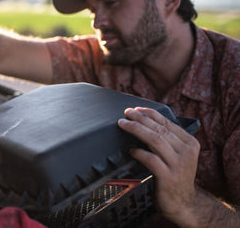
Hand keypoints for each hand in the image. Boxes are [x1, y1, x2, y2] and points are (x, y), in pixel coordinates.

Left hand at [118, 107, 200, 224]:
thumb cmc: (175, 176)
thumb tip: (144, 121)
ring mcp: (178, 165)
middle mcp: (186, 152)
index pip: (167, 122)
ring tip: (123, 124)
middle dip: (140, 119)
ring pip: (155, 140)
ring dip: (136, 130)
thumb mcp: (177, 155)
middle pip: (159, 129)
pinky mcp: (168, 178)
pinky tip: (131, 150)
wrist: (184, 204)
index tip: (136, 109)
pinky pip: (151, 160)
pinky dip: (139, 153)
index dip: (150, 114)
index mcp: (190, 143)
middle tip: (126, 113)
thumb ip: (167, 140)